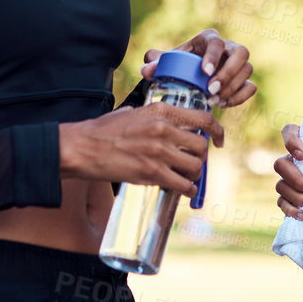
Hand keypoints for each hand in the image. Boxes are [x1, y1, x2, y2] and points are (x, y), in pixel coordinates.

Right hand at [59, 100, 225, 195]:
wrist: (82, 147)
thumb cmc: (102, 131)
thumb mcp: (132, 113)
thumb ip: (152, 116)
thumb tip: (167, 123)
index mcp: (161, 111)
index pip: (203, 118)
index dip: (217, 131)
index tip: (220, 140)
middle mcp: (164, 129)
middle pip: (202, 146)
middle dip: (201, 157)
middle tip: (193, 162)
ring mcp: (159, 152)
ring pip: (195, 167)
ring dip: (194, 175)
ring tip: (187, 177)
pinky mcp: (151, 173)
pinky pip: (182, 184)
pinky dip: (187, 190)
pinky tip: (183, 190)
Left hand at [140, 29, 255, 106]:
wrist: (189, 78)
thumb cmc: (178, 66)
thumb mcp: (166, 63)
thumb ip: (155, 63)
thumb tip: (146, 69)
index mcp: (209, 39)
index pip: (217, 42)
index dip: (214, 56)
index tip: (204, 72)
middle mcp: (229, 48)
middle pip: (241, 53)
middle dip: (228, 72)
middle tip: (211, 89)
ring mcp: (239, 64)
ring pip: (247, 70)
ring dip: (232, 87)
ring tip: (213, 100)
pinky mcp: (244, 80)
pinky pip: (250, 87)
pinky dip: (239, 97)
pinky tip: (222, 104)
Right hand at [272, 124, 302, 222]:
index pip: (290, 132)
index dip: (290, 140)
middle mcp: (296, 163)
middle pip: (280, 164)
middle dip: (296, 178)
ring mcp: (290, 182)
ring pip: (280, 186)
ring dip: (298, 196)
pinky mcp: (290, 201)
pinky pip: (282, 204)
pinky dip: (292, 210)